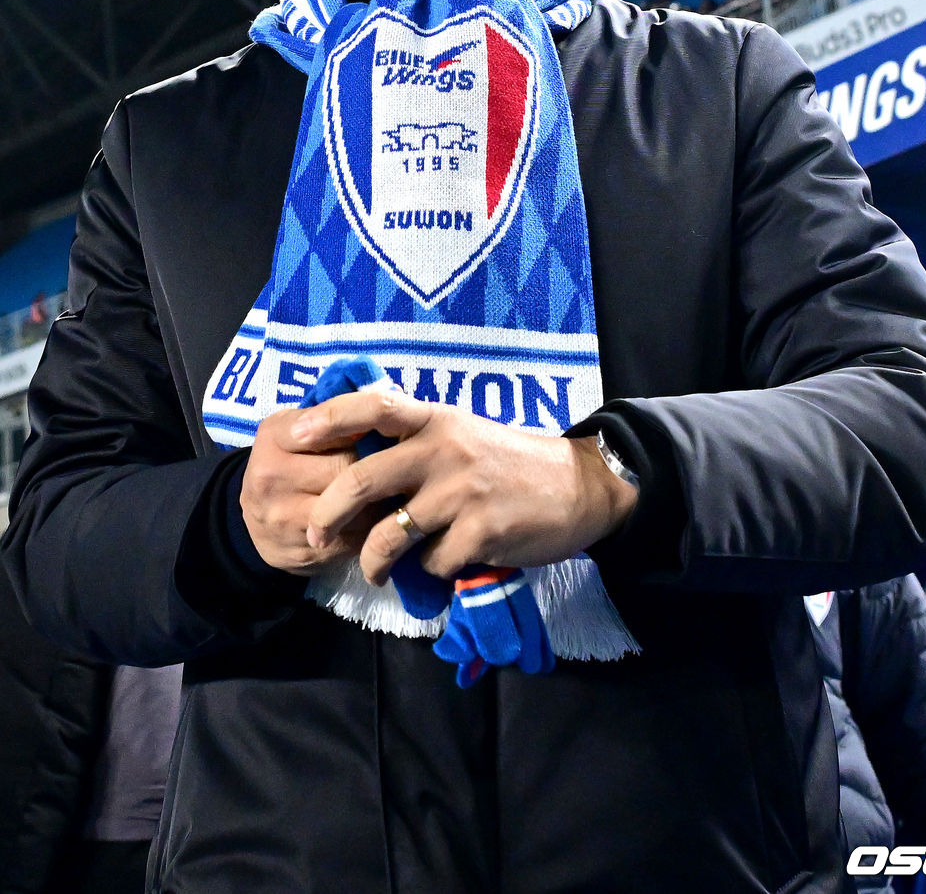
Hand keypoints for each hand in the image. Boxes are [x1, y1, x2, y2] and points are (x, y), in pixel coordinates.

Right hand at [239, 403, 376, 573]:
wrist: (254, 525)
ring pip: (354, 507)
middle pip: (346, 467)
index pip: (331, 425)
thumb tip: (381, 403)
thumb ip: (330, 417)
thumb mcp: (296, 429)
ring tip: (388, 492)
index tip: (377, 431)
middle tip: (392, 465)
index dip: (361, 428)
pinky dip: (373, 529)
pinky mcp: (303, 551)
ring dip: (378, 501)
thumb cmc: (288, 464)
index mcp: (274, 436)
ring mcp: (283, 518)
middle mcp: (271, 476)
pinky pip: (355, 538)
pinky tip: (376, 520)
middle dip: (373, 467)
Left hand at [293, 385, 637, 584]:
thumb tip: (357, 462)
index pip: (374, 405)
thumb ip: (417, 443)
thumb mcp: (463, 435)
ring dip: (372, 561)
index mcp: (437, 420)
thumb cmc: (511, 462)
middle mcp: (444, 450)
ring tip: (373, 571)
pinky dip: (429, 571)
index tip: (294, 433)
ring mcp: (462, 493)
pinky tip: (442, 565)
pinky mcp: (481, 533)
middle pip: (362, 478)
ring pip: (389, 535)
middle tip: (315, 533)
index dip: (329, 418)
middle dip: (328, 513)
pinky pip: (431, 563)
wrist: (579, 487)